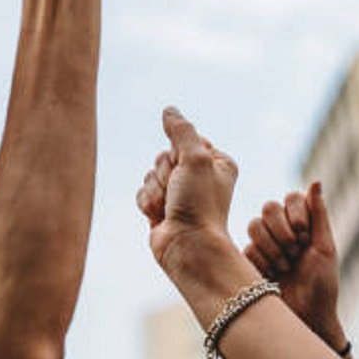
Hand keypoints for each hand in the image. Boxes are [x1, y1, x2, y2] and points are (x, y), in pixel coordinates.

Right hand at [136, 107, 239, 274]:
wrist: (188, 248)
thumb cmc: (200, 205)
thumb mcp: (196, 159)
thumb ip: (181, 131)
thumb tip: (170, 110)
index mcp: (216, 163)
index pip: (185, 140)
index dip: (180, 154)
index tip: (190, 171)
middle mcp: (199, 177)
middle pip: (164, 156)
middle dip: (164, 173)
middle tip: (179, 191)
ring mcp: (179, 194)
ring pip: (150, 174)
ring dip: (155, 189)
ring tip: (171, 206)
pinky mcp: (162, 209)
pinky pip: (142, 192)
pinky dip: (147, 202)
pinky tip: (160, 215)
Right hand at [244, 182, 345, 350]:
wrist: (307, 318)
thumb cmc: (323, 285)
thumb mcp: (325, 247)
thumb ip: (319, 213)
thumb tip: (316, 180)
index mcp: (302, 223)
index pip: (290, 198)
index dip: (296, 214)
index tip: (306, 235)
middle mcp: (281, 230)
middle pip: (269, 207)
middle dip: (282, 231)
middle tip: (295, 252)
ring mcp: (263, 245)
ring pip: (254, 225)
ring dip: (273, 247)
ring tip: (285, 266)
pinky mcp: (249, 261)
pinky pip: (247, 248)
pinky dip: (263, 261)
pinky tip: (272, 276)